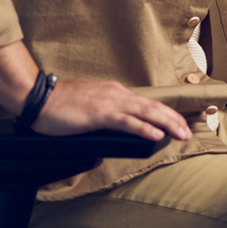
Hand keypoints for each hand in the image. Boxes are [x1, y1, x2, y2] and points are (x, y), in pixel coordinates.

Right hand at [31, 78, 192, 141]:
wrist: (39, 99)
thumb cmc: (60, 105)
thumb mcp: (90, 104)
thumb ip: (106, 111)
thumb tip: (119, 123)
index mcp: (115, 92)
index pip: (147, 103)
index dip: (166, 113)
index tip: (179, 123)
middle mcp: (116, 94)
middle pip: (152, 107)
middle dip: (173, 120)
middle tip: (188, 132)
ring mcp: (109, 103)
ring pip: (145, 113)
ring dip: (166, 124)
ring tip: (181, 134)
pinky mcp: (99, 115)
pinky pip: (126, 122)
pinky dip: (144, 128)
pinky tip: (156, 135)